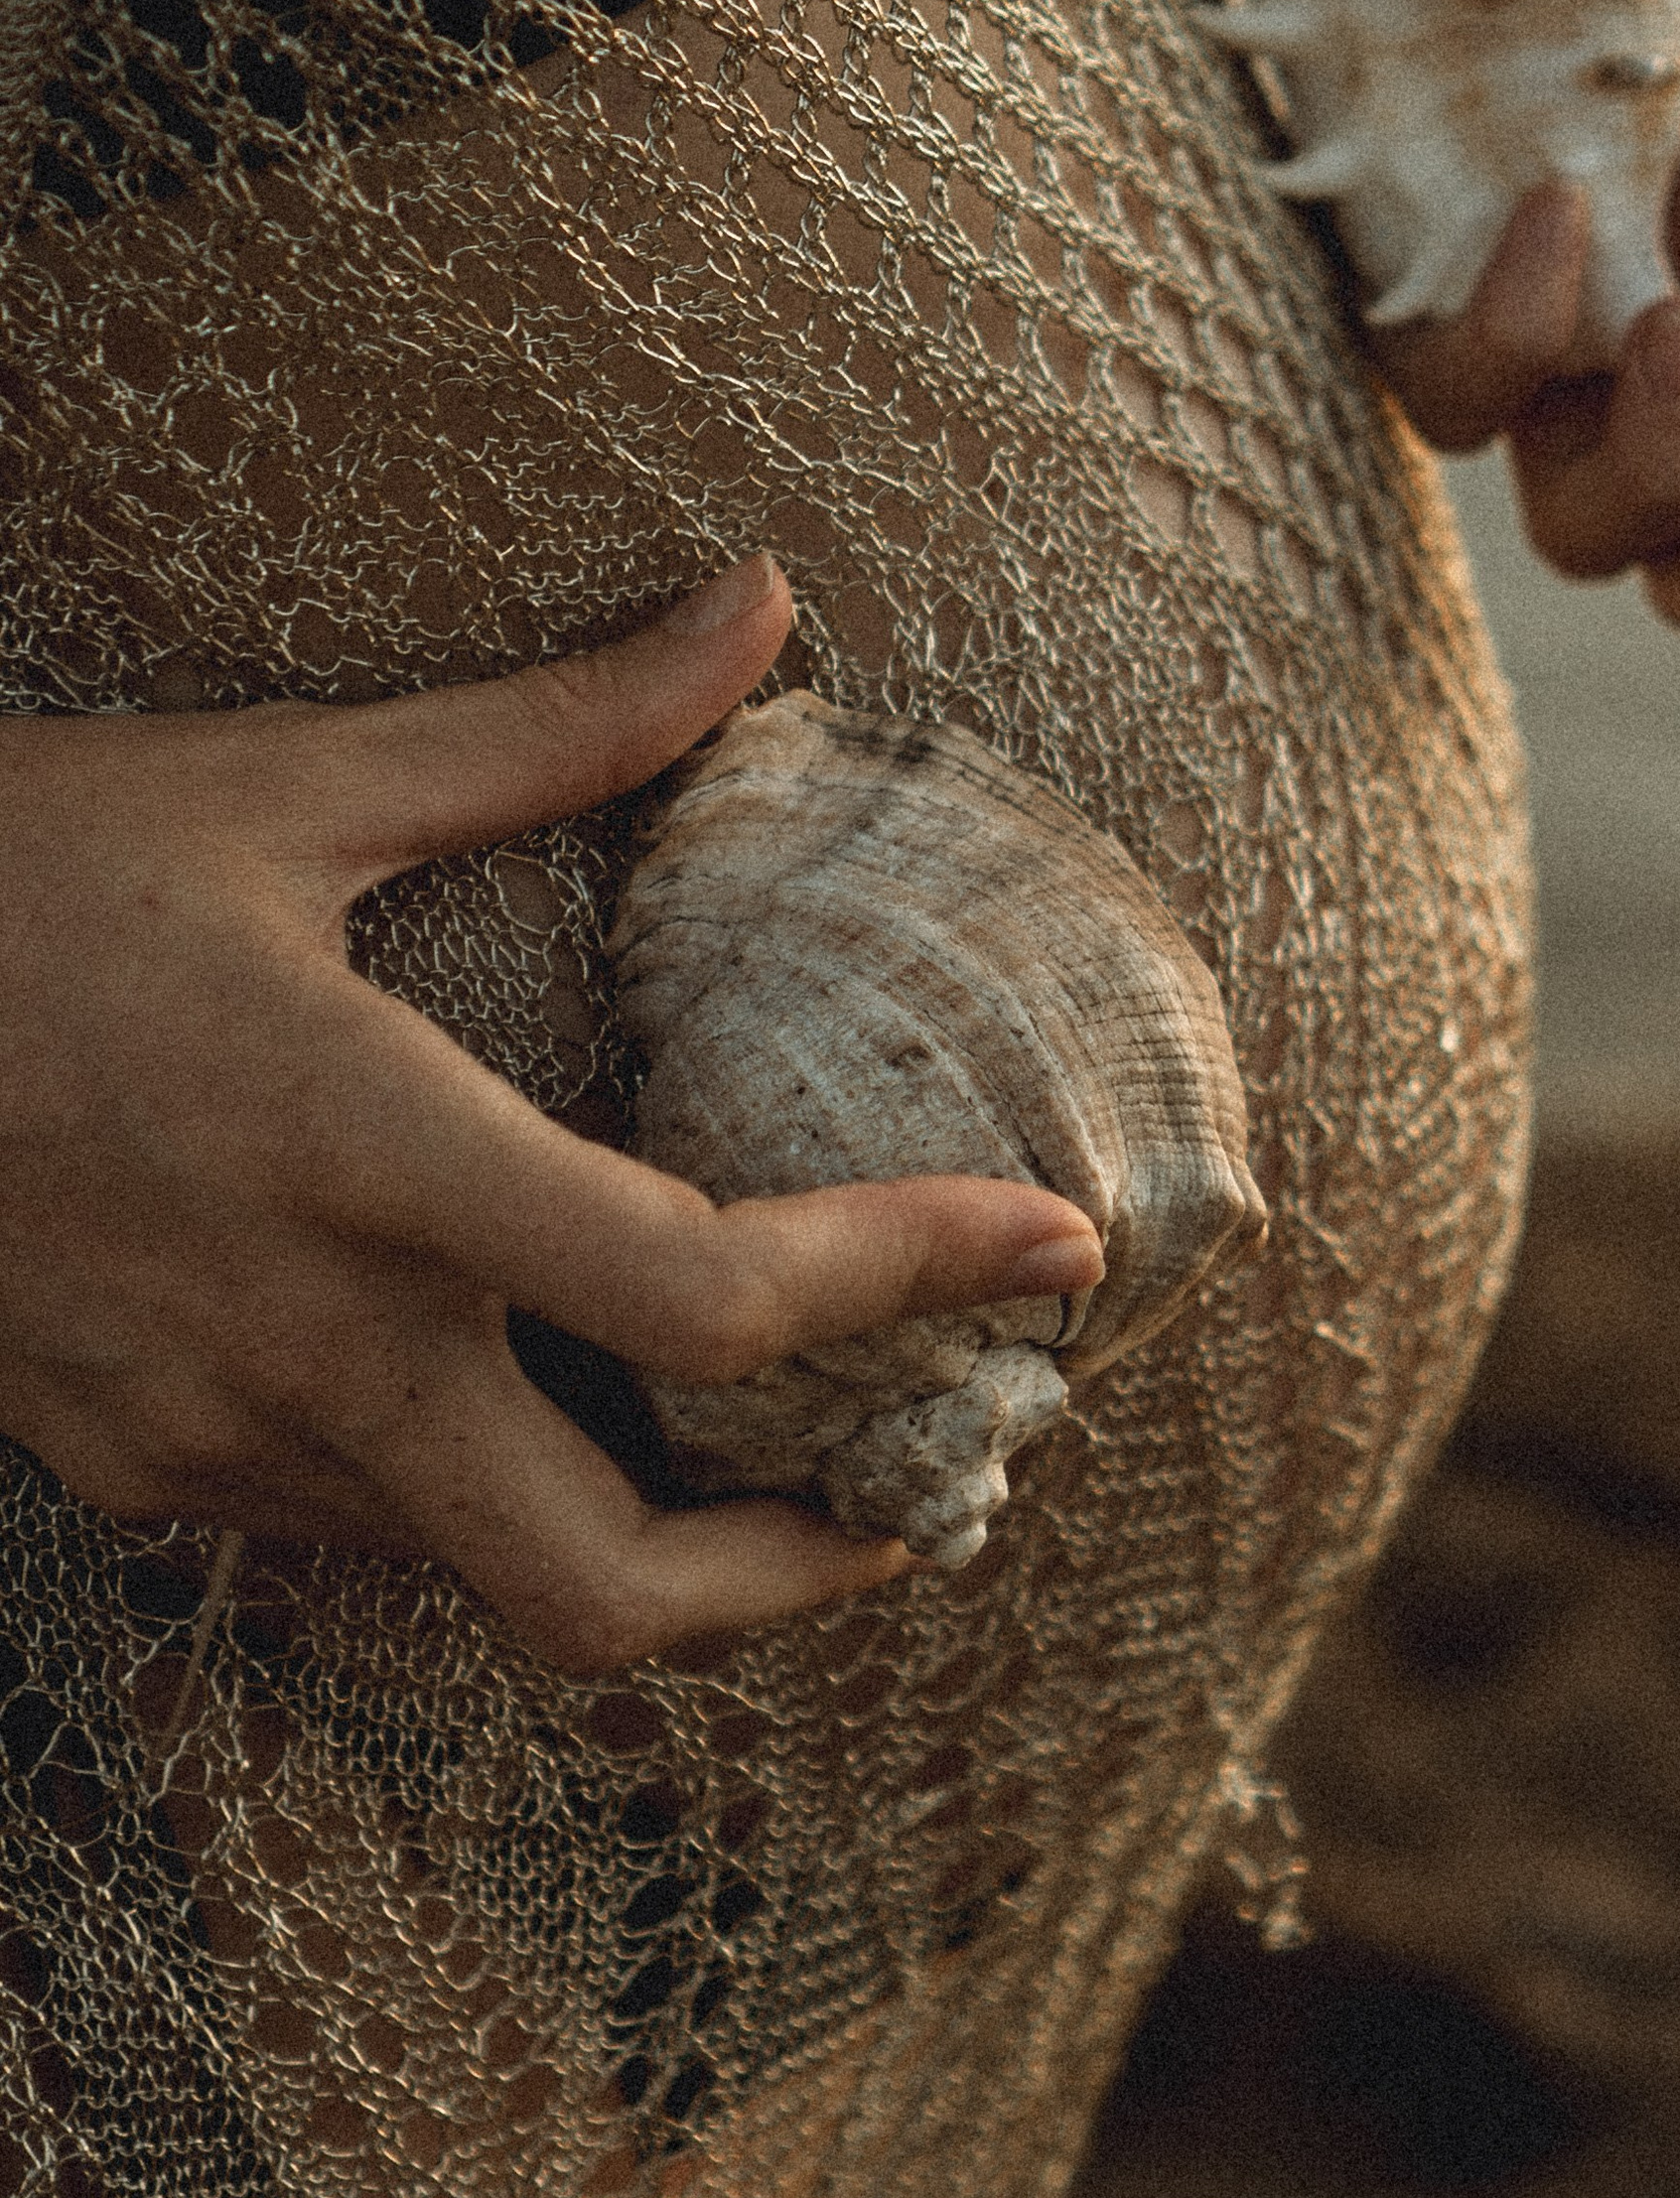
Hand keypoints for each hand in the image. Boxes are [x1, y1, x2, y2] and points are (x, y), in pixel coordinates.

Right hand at [0, 558, 1102, 1670]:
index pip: (701, 1291)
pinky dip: (488, 1489)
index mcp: (362, 1152)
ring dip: (647, 1533)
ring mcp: (206, 1440)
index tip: (1055, 1250)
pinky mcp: (137, 1472)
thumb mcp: (283, 784)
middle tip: (915, 1495)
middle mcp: (300, 1342)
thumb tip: (764, 603)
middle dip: (799, 1584)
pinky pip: (366, 1530)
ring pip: (488, 1576)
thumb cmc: (4, 873)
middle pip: (609, 1594)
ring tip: (761, 1435)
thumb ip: (554, 725)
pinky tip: (526, 1381)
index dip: (910, 1280)